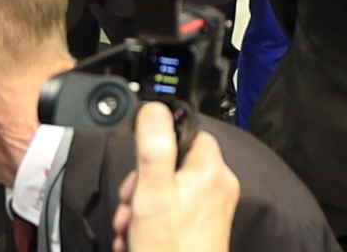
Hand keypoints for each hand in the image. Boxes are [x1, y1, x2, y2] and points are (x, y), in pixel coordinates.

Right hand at [111, 106, 240, 251]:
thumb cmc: (171, 248)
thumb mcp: (152, 190)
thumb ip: (153, 146)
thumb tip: (153, 107)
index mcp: (211, 169)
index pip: (187, 132)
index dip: (158, 143)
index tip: (140, 163)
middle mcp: (217, 186)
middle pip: (173, 164)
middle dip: (141, 185)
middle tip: (130, 205)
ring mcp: (211, 210)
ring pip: (168, 192)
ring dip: (140, 207)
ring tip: (129, 228)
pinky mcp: (203, 230)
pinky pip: (173, 214)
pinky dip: (151, 224)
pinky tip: (136, 240)